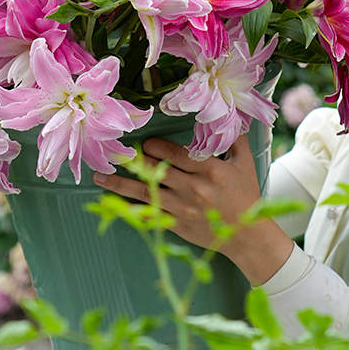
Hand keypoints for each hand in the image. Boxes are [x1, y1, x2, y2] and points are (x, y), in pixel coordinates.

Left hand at [93, 134, 293, 285]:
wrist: (249, 237)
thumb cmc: (246, 196)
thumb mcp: (244, 163)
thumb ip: (233, 137)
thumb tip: (224, 112)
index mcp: (209, 170)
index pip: (174, 153)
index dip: (155, 147)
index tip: (146, 143)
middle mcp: (193, 189)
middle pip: (155, 170)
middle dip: (133, 160)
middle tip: (116, 152)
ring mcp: (183, 209)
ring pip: (144, 193)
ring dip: (119, 183)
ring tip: (100, 175)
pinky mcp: (177, 225)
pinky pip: (148, 215)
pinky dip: (129, 208)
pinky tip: (112, 202)